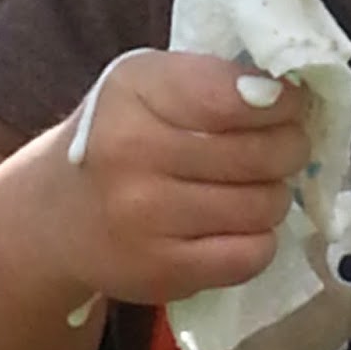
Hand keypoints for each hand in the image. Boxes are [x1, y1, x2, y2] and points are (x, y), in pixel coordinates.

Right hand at [44, 51, 309, 307]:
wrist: (59, 215)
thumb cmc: (120, 132)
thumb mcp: (149, 82)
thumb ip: (212, 78)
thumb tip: (286, 95)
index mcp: (135, 91)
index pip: (234, 95)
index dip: (280, 101)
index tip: (291, 103)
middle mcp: (134, 153)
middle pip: (260, 153)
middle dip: (290, 146)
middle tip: (286, 144)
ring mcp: (145, 219)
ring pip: (262, 206)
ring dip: (276, 194)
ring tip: (258, 184)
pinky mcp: (161, 272)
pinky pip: (250, 256)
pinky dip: (260, 239)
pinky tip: (241, 224)